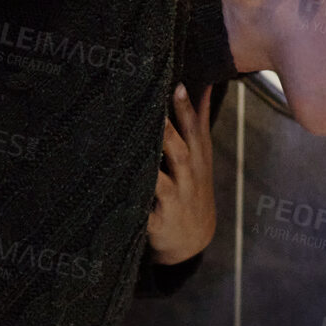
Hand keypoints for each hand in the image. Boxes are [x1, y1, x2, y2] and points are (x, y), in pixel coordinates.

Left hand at [147, 83, 214, 263]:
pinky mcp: (158, 223)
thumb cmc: (193, 189)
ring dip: (151, 167)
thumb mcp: (202, 157)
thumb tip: (205, 85)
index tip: (178, 86)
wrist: (193, 241)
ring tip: (134, 147)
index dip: (187, 109)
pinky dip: (136, 207)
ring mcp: (175, 202)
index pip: (194, 131)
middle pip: (180, 152)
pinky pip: (145, 214)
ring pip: (163, 182)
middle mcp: (188, 179)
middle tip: (153, 109)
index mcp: (197, 160)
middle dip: (169, 132)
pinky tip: (120, 194)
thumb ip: (199, 122)